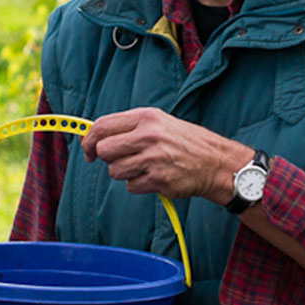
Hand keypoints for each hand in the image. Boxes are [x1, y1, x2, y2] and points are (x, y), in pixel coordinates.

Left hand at [81, 107, 251, 202]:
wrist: (216, 162)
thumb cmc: (184, 142)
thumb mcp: (158, 123)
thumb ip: (128, 127)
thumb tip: (94, 136)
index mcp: (146, 118)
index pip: (102, 126)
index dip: (88, 140)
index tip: (88, 150)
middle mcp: (148, 136)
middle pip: (104, 150)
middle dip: (108, 159)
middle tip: (121, 159)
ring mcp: (153, 159)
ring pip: (115, 171)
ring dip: (125, 173)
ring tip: (144, 167)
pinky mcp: (158, 180)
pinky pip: (131, 186)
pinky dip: (139, 185)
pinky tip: (154, 177)